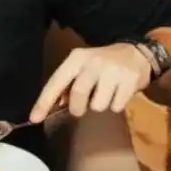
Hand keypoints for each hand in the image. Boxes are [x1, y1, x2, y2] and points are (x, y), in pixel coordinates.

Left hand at [31, 43, 151, 121]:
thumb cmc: (101, 64)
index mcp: (76, 59)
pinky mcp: (130, 80)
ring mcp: (113, 71)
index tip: (34, 118)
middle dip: (78, 108)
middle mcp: (93, 62)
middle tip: (82, 107)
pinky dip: (115, 105)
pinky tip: (118, 93)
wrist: (136, 52)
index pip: (55, 82)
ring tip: (105, 94)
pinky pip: (116, 106)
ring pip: (98, 105)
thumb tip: (57, 105)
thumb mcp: (81, 68)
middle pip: (78, 95)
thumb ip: (67, 85)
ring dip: (99, 106)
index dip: (43, 102)